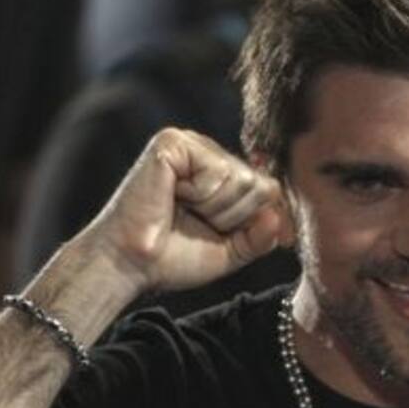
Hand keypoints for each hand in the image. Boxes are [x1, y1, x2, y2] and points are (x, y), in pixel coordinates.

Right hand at [80, 128, 292, 292]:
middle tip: (194, 222)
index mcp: (220, 173)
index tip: (218, 233)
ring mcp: (190, 143)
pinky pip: (217, 171)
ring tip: (182, 210)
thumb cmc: (172, 258)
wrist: (130, 264)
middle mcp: (207, 153)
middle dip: (233, 217)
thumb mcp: (229, 251)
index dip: (255, 220)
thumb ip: (260, 236)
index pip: (267, 189)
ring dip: (215, 209)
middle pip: (259, 184)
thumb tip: (278, 215)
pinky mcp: (173, 142)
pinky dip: (200, 195)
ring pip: (242, 179)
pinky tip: (173, 196)